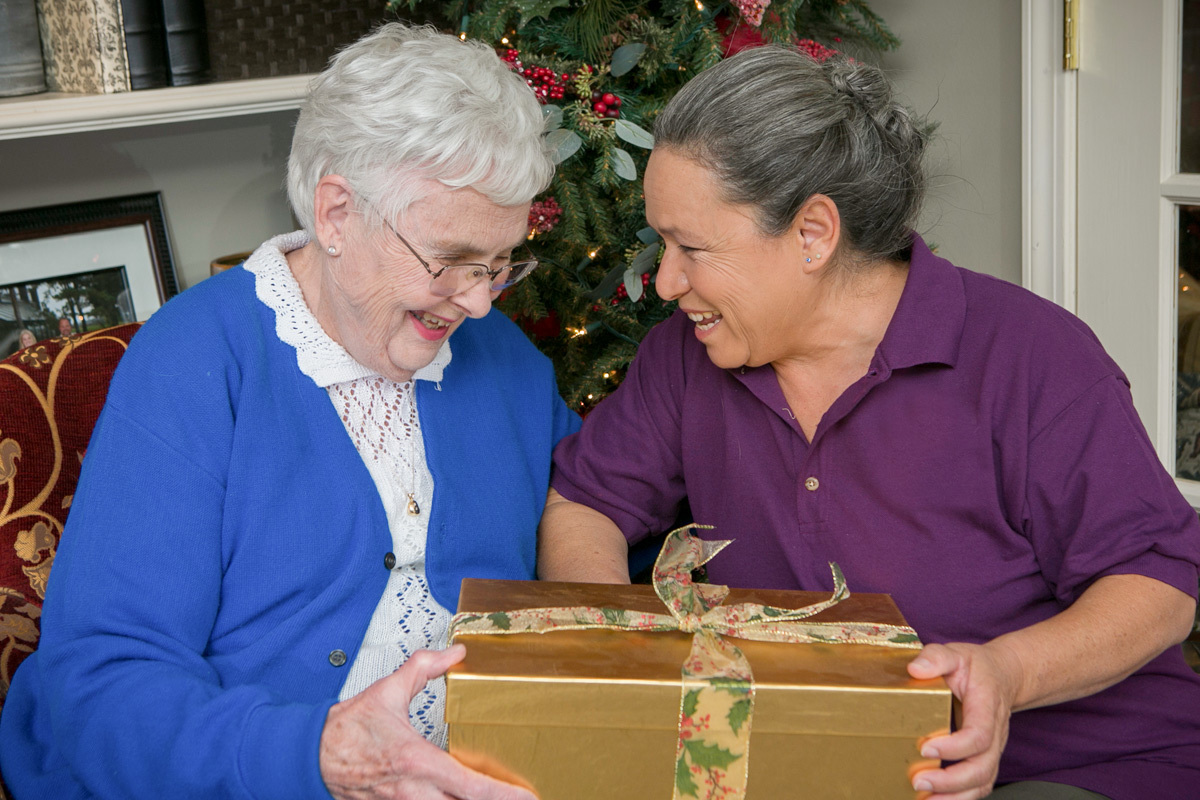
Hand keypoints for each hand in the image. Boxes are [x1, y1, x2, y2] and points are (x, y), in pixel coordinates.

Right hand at [320, 644, 537, 799]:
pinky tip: (455, 799)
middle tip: (519, 798)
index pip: (471, 786)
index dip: (503, 795)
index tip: (528, 797)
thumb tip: (455, 653)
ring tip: (492, 798)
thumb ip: (424, 669)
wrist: (310, 755)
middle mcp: (412, 791)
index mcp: (417, 761)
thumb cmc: (347, 729)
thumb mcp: (388, 691)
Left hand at [906, 641, 1023, 799]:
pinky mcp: (983, 759)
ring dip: (954, 796)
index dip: (955, 747)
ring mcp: (991, 750)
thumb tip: (916, 669)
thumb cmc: (976, 667)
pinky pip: (977, 786)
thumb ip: (937, 657)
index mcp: (987, 708)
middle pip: (982, 768)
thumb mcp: (956, 653)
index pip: (979, 735)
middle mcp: (994, 734)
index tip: (925, 747)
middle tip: (919, 782)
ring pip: (982, 783)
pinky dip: (958, 798)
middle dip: (951, 781)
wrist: (1002, 676)